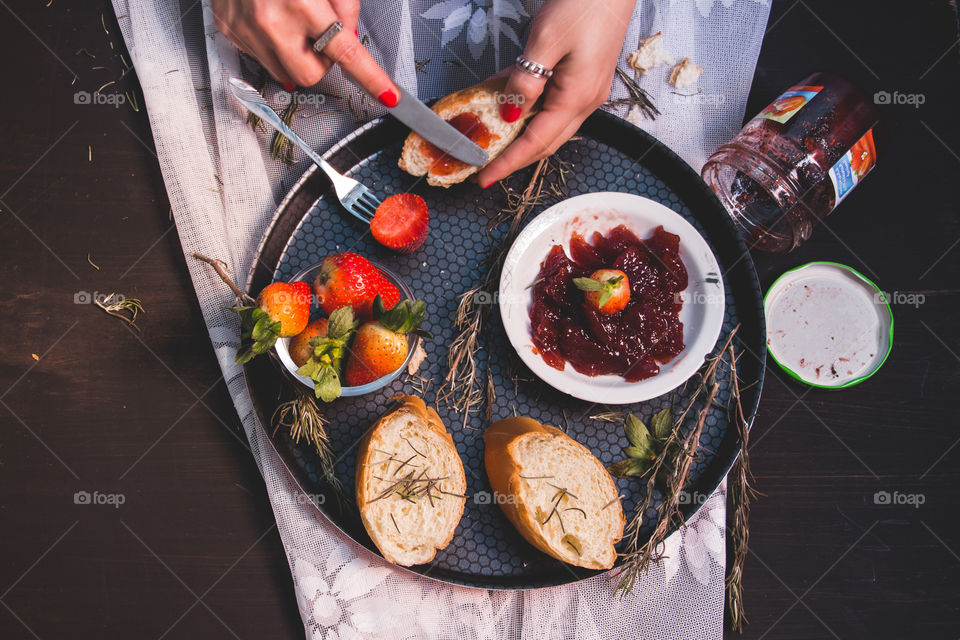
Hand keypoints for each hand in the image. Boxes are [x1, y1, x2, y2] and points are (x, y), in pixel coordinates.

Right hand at [211, 0, 399, 104]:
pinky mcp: (229, 30)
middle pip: (311, 75)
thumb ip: (344, 5)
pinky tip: (269, 18)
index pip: (345, 52)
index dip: (370, 76)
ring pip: (284, 73)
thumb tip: (349, 35)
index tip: (388, 94)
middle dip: (321, 61)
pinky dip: (271, 44)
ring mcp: (246, 30)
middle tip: (318, 34)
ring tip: (290, 20)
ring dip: (295, 54)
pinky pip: (260, 57)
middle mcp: (271, 22)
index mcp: (301, 3)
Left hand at [475, 0, 635, 186]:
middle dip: (513, 159)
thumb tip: (509, 113)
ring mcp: (585, 91)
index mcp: (577, 98)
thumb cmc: (586, 4)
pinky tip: (508, 106)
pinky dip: (528, 112)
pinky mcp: (582, 78)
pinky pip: (551, 105)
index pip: (536, 143)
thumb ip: (525, 80)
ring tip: (492, 142)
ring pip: (547, 126)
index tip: (484, 178)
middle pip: (544, 142)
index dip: (507, 163)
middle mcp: (585, 101)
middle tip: (484, 168)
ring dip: (520, 137)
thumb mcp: (546, 41)